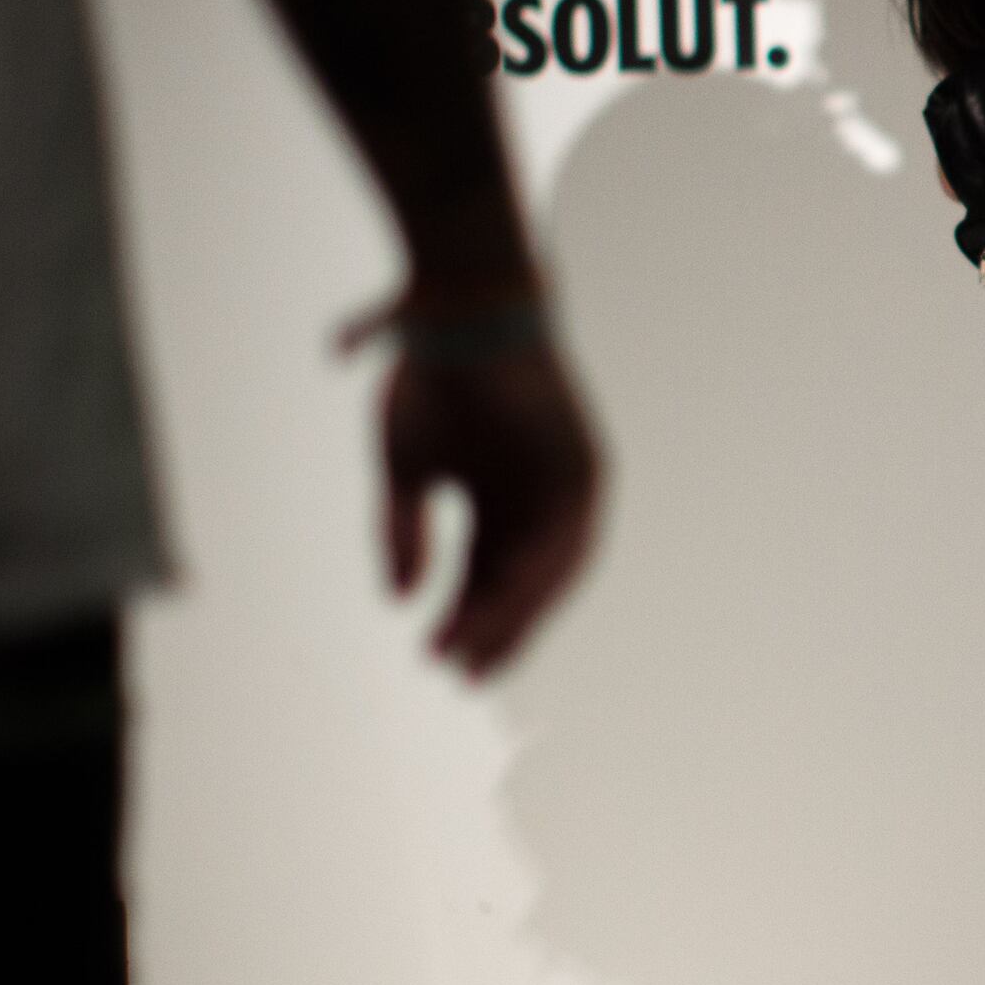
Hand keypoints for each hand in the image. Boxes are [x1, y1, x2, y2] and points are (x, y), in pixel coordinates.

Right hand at [349, 298, 602, 676]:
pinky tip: (515, 591)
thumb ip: (403, 533)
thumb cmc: (430, 380)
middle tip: (463, 672)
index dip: (463, 620)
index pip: (485, 579)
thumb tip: (398, 599)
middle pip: (521, 584)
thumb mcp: (404, 471)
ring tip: (483, 645)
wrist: (466, 312)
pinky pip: (573, 529)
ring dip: (519, 608)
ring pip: (549, 566)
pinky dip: (547, 562)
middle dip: (493, 629)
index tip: (437, 660)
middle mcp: (533, 498)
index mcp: (492, 500)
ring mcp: (563, 483)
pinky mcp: (586, 464)